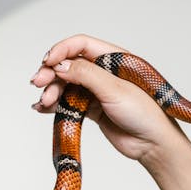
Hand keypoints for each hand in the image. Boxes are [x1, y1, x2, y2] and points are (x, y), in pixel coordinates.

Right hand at [30, 34, 183, 164]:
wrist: (153, 145)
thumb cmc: (145, 113)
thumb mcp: (114, 90)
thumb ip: (86, 74)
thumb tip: (59, 65)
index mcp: (114, 59)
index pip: (81, 44)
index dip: (62, 50)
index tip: (48, 61)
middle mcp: (104, 72)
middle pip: (69, 64)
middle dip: (51, 72)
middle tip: (37, 83)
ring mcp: (97, 91)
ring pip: (66, 84)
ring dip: (52, 90)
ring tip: (44, 102)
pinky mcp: (92, 109)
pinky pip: (68, 102)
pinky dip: (54, 104)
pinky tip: (43, 109)